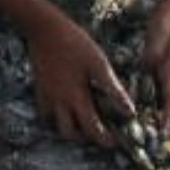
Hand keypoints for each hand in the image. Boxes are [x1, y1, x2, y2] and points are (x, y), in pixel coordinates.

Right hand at [20, 14, 139, 149]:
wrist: (44, 28)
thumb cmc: (75, 43)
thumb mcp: (99, 63)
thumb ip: (113, 89)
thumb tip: (130, 111)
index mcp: (76, 97)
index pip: (91, 129)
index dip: (105, 139)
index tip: (115, 141)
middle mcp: (59, 102)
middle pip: (69, 135)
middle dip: (85, 139)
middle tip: (98, 133)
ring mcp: (46, 96)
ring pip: (54, 125)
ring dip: (69, 128)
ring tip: (82, 121)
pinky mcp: (39, 88)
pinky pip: (45, 111)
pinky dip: (55, 115)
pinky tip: (66, 105)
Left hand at [138, 0, 169, 135]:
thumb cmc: (169, 21)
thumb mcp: (158, 40)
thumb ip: (151, 58)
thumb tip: (144, 73)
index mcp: (169, 73)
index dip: (167, 120)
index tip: (163, 137)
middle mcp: (168, 74)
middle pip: (165, 103)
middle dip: (160, 122)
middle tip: (151, 140)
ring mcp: (163, 67)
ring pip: (157, 94)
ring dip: (151, 109)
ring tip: (139, 126)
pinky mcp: (156, 59)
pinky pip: (149, 81)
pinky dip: (143, 92)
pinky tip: (132, 95)